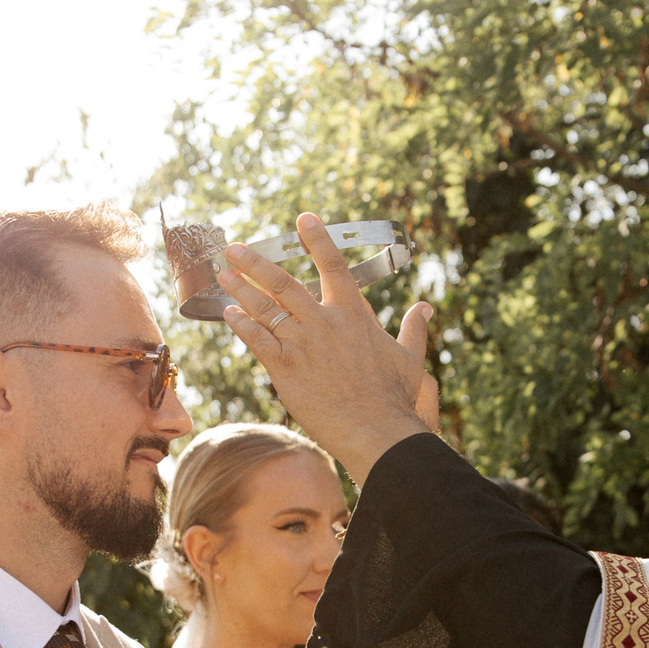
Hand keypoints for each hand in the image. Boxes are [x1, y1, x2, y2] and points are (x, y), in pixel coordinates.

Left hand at [216, 212, 440, 484]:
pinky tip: (230, 314)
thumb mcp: (410, 357)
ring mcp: (303, 344)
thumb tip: (425, 308)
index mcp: (353, 314)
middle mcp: (324, 322)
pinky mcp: (286, 369)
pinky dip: (242, 325)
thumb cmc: (395, 396)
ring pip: (265, 308)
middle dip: (256, 263)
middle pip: (284, 283)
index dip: (318, 240)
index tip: (304, 219)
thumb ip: (414, 328)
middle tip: (234, 248)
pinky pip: (258, 340)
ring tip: (222, 274)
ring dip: (242, 289)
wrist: (376, 428)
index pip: (333, 266)